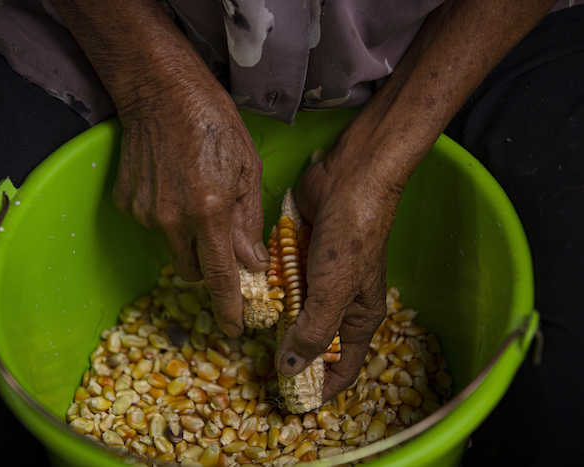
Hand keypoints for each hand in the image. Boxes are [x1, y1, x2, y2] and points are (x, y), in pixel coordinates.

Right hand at [113, 80, 268, 337]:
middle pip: (191, 270)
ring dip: (188, 237)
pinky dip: (167, 215)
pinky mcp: (125, 201)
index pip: (220, 276)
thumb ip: (248, 222)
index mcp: (209, 211)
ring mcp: (143, 211)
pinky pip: (152, 223)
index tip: (232, 329)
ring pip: (171, 246)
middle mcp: (172, 218)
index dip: (227, 307)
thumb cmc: (213, 121)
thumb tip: (251, 262)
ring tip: (197, 196)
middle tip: (221, 244)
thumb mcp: (248, 168)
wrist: (160, 89)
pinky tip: (174, 183)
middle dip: (208, 268)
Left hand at [274, 140, 400, 399]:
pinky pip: (281, 281)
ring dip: (274, 318)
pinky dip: (268, 287)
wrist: (349, 180)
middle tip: (258, 365)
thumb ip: (312, 333)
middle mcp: (339, 302)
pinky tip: (251, 291)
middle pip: (312, 341)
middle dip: (289, 353)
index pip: (341, 367)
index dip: (320, 387)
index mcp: (358, 317)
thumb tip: (289, 370)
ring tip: (248, 329)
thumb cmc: (351, 239)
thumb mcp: (334, 292)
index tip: (291, 402)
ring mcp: (318, 279)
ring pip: (292, 311)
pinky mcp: (300, 257)